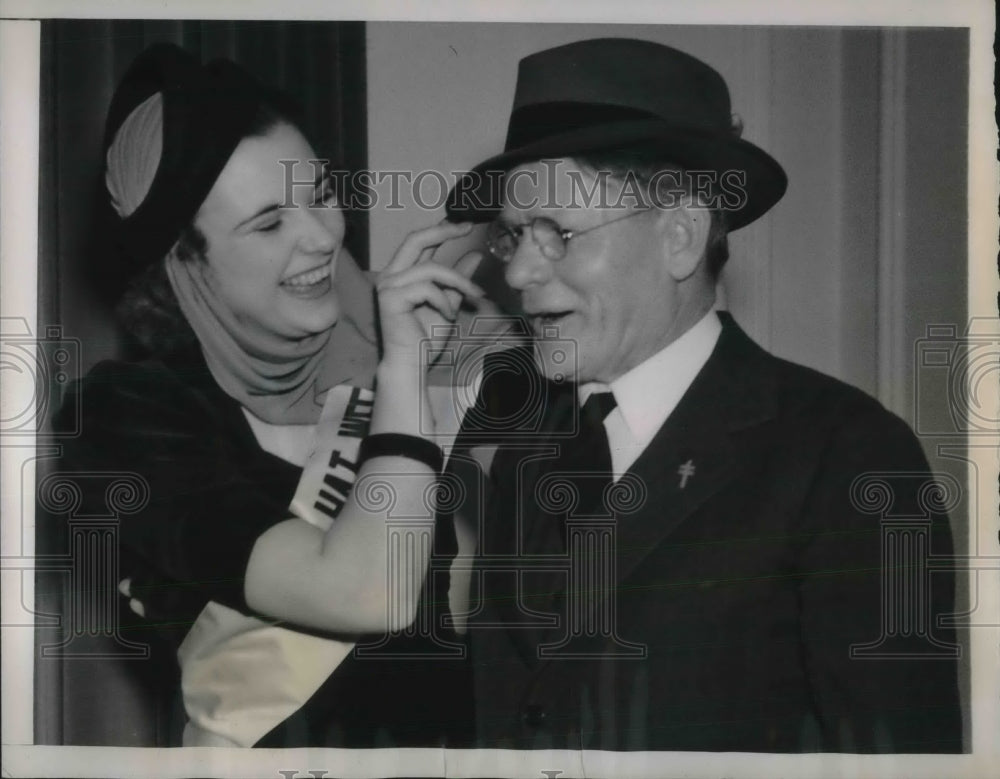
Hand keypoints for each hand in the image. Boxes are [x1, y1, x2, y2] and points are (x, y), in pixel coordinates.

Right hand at [376, 221, 485, 369]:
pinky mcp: (390, 298)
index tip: (464, 224)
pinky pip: (426, 288)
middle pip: (415, 240)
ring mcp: (387, 286)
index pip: (419, 243)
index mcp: (400, 274)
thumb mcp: (449, 302)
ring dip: (457, 281)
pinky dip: (443, 301)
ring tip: (472, 297)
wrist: (412, 363)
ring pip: (430, 268)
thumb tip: (475, 254)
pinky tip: (448, 316)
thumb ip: (458, 280)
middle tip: (465, 228)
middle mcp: (390, 276)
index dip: (440, 230)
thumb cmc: (425, 337)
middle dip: (442, 231)